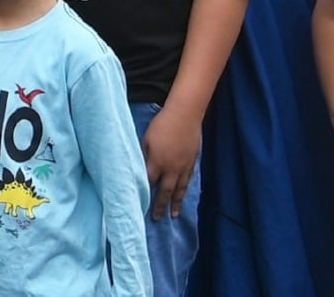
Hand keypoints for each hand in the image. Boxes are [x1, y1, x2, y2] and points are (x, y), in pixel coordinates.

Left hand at [141, 103, 201, 219]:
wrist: (186, 113)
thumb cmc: (162, 124)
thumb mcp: (146, 139)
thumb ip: (143, 155)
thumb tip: (141, 168)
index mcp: (157, 163)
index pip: (149, 184)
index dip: (144, 194)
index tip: (139, 205)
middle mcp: (171, 169)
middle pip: (165, 192)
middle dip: (161, 206)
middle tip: (158, 219)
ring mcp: (184, 165)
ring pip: (180, 188)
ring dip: (177, 202)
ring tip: (175, 214)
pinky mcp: (193, 159)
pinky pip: (189, 178)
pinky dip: (186, 188)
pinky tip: (185, 193)